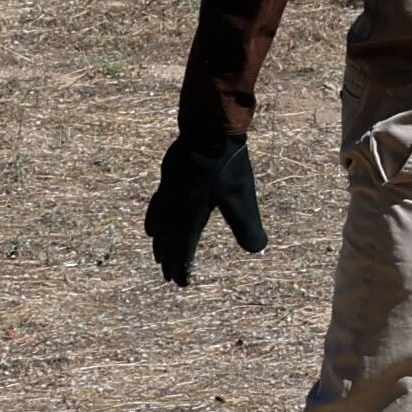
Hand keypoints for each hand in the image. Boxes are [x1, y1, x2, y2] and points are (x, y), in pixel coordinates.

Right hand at [145, 133, 265, 286]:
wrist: (208, 129)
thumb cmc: (227, 163)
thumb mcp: (241, 195)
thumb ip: (247, 224)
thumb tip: (258, 249)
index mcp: (190, 214)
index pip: (184, 247)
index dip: (183, 266)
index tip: (182, 283)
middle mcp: (174, 207)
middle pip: (169, 239)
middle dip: (171, 259)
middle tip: (171, 277)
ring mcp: (168, 193)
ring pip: (160, 226)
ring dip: (161, 244)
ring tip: (159, 257)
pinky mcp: (168, 180)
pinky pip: (156, 208)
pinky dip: (154, 222)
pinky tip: (153, 226)